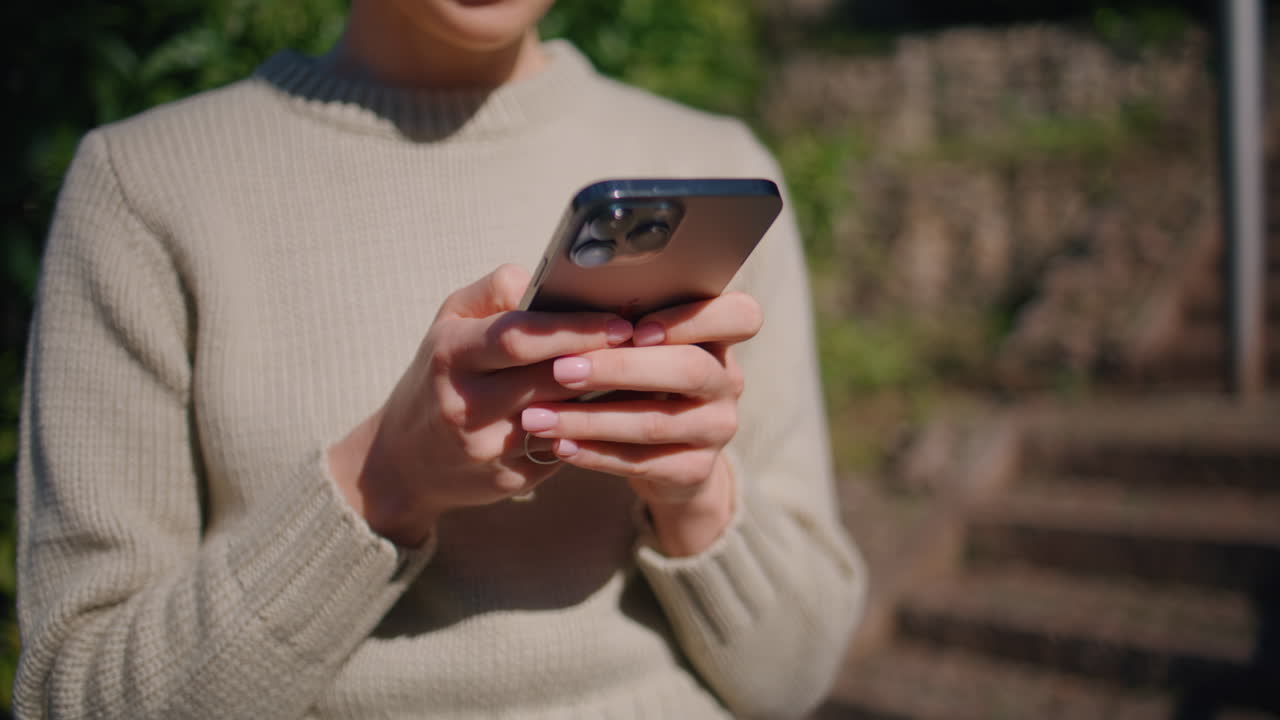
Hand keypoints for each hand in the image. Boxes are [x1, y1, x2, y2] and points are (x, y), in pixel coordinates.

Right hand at [327, 265, 632, 546]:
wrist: (404, 459)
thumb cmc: (443, 373)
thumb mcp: (451, 322)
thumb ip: (496, 291)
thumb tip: (548, 279)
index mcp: (451, 353)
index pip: (518, 336)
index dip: (573, 328)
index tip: (619, 320)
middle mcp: (464, 404)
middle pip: (547, 378)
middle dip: (602, 359)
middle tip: (647, 344)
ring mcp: (486, 447)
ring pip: (563, 417)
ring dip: (606, 396)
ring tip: (645, 372)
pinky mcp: (509, 478)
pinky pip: (565, 447)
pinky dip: (595, 427)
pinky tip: (623, 410)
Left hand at [520, 292, 762, 555]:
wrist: (662, 456)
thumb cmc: (636, 379)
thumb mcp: (637, 346)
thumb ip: (617, 321)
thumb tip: (554, 299)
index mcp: (719, 335)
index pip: (739, 316)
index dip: (691, 319)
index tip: (634, 328)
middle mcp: (728, 379)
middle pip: (689, 368)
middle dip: (619, 368)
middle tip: (561, 370)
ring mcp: (717, 427)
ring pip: (658, 421)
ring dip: (591, 419)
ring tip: (538, 417)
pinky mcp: (695, 470)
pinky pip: (644, 462)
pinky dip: (595, 454)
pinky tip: (559, 446)